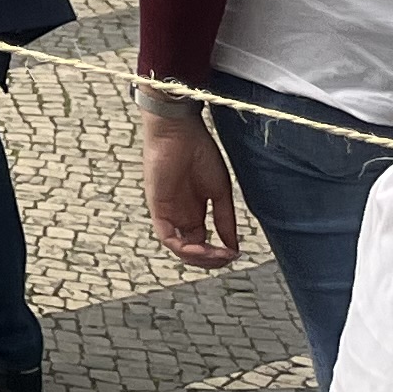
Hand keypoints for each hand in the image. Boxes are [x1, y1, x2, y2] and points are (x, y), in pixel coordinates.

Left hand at [141, 108, 242, 267]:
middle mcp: (179, 215)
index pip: (202, 244)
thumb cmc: (199, 153)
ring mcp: (167, 211)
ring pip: (178, 248)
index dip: (217, 254)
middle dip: (210, 260)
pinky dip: (184, 249)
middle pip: (190, 250)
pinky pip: (166, 236)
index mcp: (193, 211)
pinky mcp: (157, 207)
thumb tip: (234, 247)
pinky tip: (203, 248)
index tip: (235, 253)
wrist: (180, 131)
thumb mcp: (220, 191)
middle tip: (227, 257)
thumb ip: (225, 219)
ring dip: (198, 258)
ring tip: (217, 255)